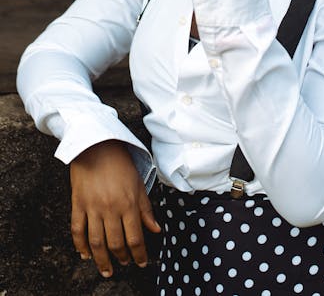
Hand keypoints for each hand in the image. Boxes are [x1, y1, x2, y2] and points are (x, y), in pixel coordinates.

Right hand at [70, 140, 160, 277]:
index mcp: (128, 203)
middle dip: (122, 258)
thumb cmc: (120, 162)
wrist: (96, 145)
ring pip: (96, 242)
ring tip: (106, 269)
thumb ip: (146, 209)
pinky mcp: (77, 204)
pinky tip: (85, 254)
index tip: (141, 263)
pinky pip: (77, 230)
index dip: (139, 255)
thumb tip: (156, 229)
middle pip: (115, 244)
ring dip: (102, 260)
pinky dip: (80, 246)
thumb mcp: (138, 184)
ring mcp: (92, 207)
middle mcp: (111, 208)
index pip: (135, 238)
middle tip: (124, 263)